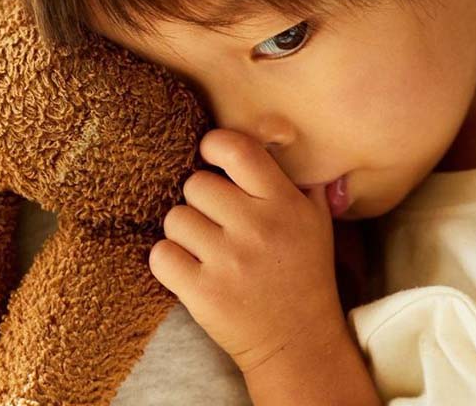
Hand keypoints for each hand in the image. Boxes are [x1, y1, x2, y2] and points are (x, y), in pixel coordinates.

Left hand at [149, 128, 344, 371]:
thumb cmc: (302, 273)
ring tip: (208, 251)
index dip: (213, 147)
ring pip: (174, 218)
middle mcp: (258, 227)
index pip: (235, 149)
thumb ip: (294, 177)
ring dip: (184, 233)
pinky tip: (190, 270)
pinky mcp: (203, 292)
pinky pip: (160, 254)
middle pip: (195, 184)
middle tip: (218, 225)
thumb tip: (273, 131)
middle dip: (200, 203)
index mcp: (285, 203)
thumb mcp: (315, 220)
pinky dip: (169, 262)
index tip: (211, 159)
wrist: (299, 343)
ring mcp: (229, 261)